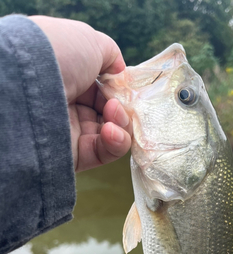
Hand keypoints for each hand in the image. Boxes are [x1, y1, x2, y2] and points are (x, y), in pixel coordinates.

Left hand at [30, 16, 130, 172]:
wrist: (30, 84)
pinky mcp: (75, 156)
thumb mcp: (90, 41)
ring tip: (113, 114)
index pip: (102, 89)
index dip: (118, 91)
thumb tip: (121, 74)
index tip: (126, 89)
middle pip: (109, 113)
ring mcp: (70, 131)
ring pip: (112, 134)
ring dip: (122, 124)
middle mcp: (67, 105)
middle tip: (117, 103)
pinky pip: (106, 152)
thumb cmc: (58, 55)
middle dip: (122, 108)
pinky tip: (111, 131)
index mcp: (67, 78)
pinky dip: (117, 142)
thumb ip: (111, 56)